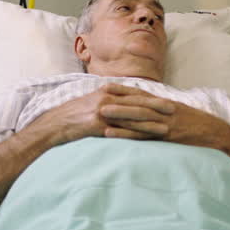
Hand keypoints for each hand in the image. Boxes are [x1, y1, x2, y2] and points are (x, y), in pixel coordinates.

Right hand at [30, 84, 175, 144]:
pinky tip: (146, 139)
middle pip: (137, 102)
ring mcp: (103, 111)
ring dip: (151, 121)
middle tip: (174, 110)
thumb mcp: (91, 100)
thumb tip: (123, 100)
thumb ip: (108, 99)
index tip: (166, 100)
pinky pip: (122, 130)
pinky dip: (137, 134)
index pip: (134, 93)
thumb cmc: (73, 114)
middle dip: (157, 106)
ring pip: (133, 116)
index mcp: (106, 90)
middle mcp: (107, 98)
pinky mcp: (99, 125)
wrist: (55, 124)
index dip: (151, 97)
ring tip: (167, 126)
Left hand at [97, 83, 229, 149]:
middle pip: (135, 103)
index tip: (105, 86)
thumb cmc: (197, 123)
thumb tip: (149, 108)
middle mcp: (162, 110)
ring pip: (137, 118)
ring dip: (117, 115)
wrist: (215, 132)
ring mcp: (163, 123)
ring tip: (99, 112)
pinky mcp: (165, 136)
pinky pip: (142, 135)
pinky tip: (112, 134)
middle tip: (96, 97)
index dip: (123, 90)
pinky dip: (126, 134)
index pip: (140, 94)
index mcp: (164, 103)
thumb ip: (163, 110)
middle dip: (115, 100)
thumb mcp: (180, 112)